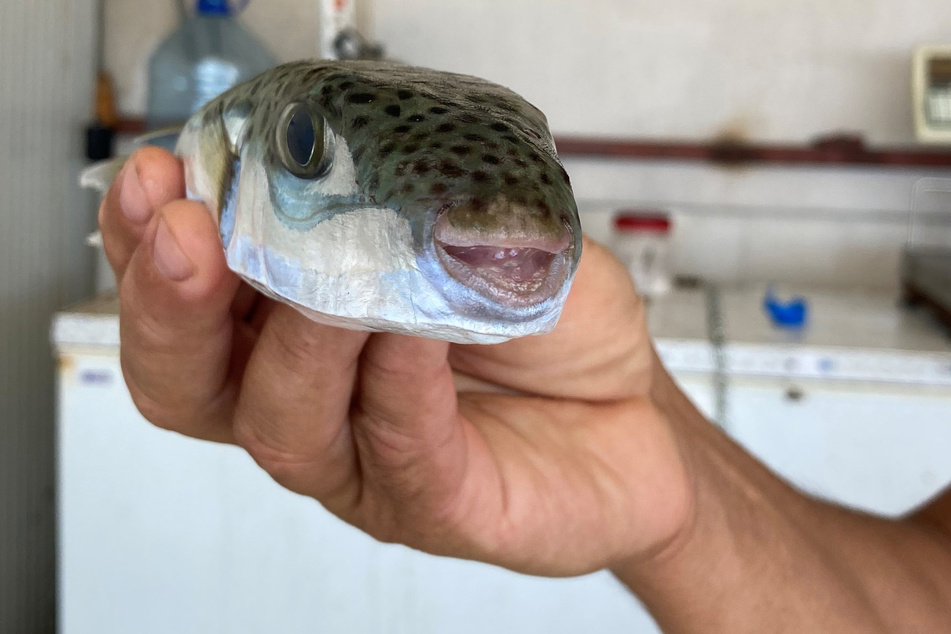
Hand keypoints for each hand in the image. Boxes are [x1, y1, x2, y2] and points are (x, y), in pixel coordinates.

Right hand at [100, 147, 692, 576]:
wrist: (634, 414)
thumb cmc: (548, 328)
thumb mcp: (486, 235)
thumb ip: (422, 206)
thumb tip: (371, 168)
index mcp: (298, 334)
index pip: (189, 302)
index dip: (147, 245)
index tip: (160, 178)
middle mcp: (316, 402)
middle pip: (192, 385)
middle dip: (172, 307)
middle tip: (186, 233)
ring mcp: (369, 462)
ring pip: (282, 426)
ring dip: (290, 345)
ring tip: (319, 283)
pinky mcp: (440, 504)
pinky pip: (403, 448)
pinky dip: (400, 382)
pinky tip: (414, 330)